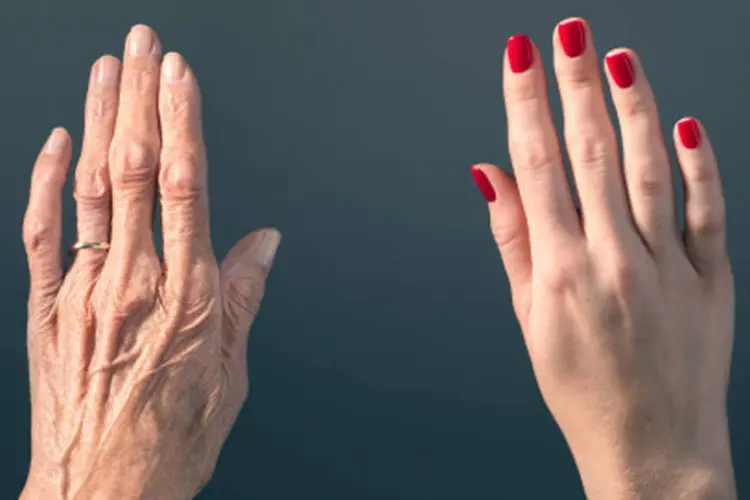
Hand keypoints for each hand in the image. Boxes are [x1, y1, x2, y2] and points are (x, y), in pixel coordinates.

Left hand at [21, 25, 279, 498]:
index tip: (181, 77)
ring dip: (98, 122)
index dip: (182, 124)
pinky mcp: (46, 309)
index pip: (185, 187)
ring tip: (108, 69)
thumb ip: (243, 298)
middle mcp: (133, 283)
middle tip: (145, 45)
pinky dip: (46, 182)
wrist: (102, 494)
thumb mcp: (230, 375)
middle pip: (134, 171)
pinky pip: (41, 234)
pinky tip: (56, 141)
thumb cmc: (170, 441)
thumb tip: (263, 243)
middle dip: (141, 99)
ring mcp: (83, 292)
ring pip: (89, 188)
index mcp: (187, 298)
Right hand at [471, 18, 735, 498]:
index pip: (536, 167)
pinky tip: (685, 123)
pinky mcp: (713, 281)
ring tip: (619, 57)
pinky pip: (708, 212)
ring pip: (651, 170)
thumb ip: (514, 240)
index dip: (525, 105)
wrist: (653, 450)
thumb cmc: (580, 388)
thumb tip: (490, 175)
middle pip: (591, 155)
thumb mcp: (529, 319)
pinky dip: (700, 165)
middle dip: (575, 85)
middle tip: (568, 31)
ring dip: (633, 108)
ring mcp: (669, 270)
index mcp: (560, 273)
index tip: (518, 57)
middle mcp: (613, 263)